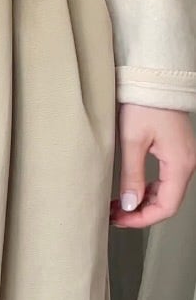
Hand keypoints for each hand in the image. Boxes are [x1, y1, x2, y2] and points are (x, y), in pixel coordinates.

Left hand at [110, 103, 195, 227]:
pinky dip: (148, 189)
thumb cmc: (144, 104)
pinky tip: (131, 191)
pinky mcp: (176, 150)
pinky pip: (166, 179)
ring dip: (143, 202)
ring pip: (167, 192)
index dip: (142, 219)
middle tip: (114, 216)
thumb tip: (129, 205)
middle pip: (168, 202)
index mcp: (180, 164)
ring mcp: (183, 157)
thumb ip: (131, 175)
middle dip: (141, 213)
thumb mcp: (132, 140)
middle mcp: (187, 163)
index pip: (167, 207)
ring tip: (117, 206)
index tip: (120, 221)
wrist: (155, 78)